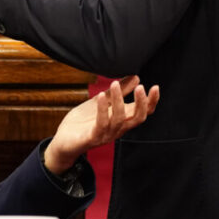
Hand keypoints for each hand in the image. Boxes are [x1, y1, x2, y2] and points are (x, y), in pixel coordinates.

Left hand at [43, 78, 159, 174]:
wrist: (63, 142)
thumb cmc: (84, 122)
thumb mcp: (101, 102)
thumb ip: (118, 91)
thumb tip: (136, 77)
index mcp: (122, 120)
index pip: (143, 113)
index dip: (151, 102)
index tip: (156, 87)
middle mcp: (117, 129)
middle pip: (137, 119)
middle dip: (141, 103)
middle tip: (140, 87)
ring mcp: (106, 135)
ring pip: (119, 119)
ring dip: (118, 101)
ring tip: (114, 83)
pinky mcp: (92, 138)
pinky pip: (101, 124)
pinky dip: (102, 109)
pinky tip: (100, 95)